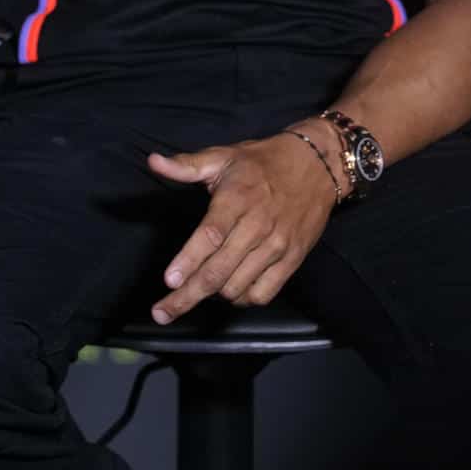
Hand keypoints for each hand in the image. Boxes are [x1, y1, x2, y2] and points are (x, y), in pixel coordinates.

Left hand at [144, 125, 339, 323]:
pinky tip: (228, 291)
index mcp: (236, 200)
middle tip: (161, 313)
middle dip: (187, 295)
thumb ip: (186, 165)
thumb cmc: (260, 163)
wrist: (316, 167)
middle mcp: (257, 227)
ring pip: (238, 286)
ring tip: (193, 291)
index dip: (188, 260)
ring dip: (212, 295)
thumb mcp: (222, 156)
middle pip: (219, 270)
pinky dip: (242, 298)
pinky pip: (264, 293)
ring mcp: (277, 247)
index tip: (169, 281)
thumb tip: (153, 162)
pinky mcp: (293, 260)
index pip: (210, 236)